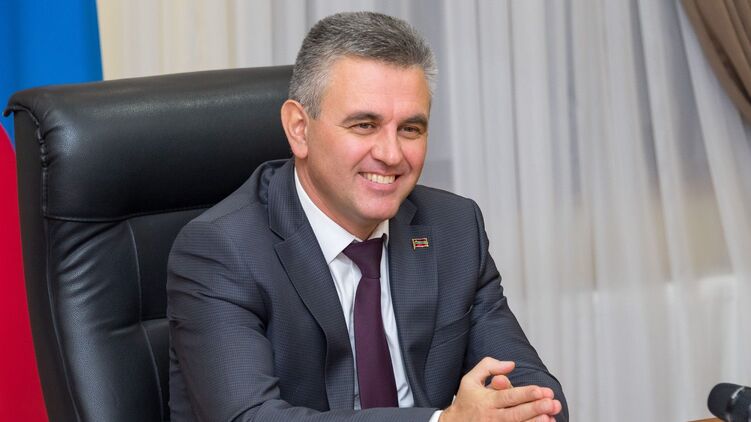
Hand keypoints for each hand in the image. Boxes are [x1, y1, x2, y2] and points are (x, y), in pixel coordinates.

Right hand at [439, 357, 561, 421]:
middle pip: (516, 414)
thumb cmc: (467, 400)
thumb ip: (489, 366)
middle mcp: (492, 416)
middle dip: (535, 409)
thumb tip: (511, 364)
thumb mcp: (470, 379)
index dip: (525, 394)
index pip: (508, 397)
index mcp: (486, 400)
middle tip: (552, 403)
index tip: (541, 391)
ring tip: (551, 417)